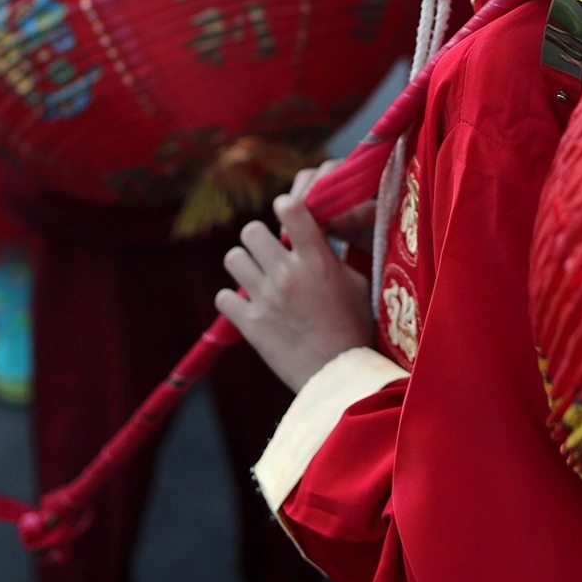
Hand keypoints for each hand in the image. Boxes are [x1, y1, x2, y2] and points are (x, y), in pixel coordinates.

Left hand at [216, 187, 373, 392]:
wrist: (340, 376)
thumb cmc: (356, 328)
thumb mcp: (357, 284)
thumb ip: (335, 256)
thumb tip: (323, 232)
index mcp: (317, 260)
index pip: (291, 209)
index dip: (285, 205)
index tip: (287, 213)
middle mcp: (288, 274)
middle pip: (251, 231)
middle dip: (260, 239)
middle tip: (270, 253)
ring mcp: (266, 299)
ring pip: (233, 258)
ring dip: (244, 264)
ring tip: (257, 277)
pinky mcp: (250, 325)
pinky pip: (223, 297)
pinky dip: (233, 300)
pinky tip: (249, 306)